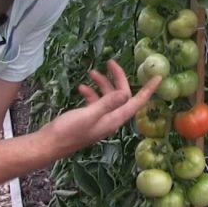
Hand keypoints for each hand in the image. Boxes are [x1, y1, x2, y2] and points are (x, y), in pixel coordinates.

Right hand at [45, 59, 160, 154]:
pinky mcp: (89, 119)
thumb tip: (126, 93)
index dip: (148, 90)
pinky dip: (91, 93)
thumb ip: (108, 103)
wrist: (49, 144)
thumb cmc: (69, 131)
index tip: (158, 77)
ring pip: (107, 97)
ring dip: (102, 84)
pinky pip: (95, 103)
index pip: (136, 102)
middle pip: (121, 96)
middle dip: (118, 78)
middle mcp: (110, 119)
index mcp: (114, 119)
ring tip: (92, 72)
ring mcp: (99, 120)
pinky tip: (82, 87)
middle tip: (110, 62)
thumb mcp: (89, 115)